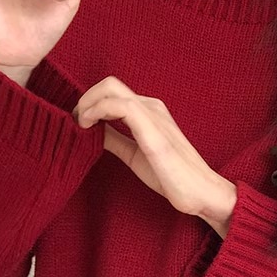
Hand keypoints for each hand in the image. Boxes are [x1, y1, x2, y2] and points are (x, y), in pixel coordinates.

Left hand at [73, 76, 236, 232]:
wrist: (201, 193)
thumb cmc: (173, 177)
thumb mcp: (134, 155)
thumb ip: (115, 139)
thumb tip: (92, 130)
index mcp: (150, 112)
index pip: (113, 91)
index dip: (89, 102)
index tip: (77, 123)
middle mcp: (152, 107)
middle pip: (109, 83)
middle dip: (85, 98)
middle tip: (75, 122)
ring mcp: (154, 116)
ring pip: (112, 89)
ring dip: (87, 103)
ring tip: (79, 125)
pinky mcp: (153, 131)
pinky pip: (120, 107)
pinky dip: (97, 111)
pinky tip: (88, 128)